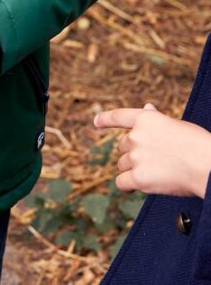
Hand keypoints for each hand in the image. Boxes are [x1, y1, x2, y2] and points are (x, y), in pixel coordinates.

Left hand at [94, 103, 210, 197]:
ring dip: (132, 169)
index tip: (96, 121)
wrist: (207, 165)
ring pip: (122, 164)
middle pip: (122, 146)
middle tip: (153, 160)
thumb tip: (147, 108)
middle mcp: (136, 136)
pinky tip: (133, 188)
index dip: (106, 119)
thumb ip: (156, 120)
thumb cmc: (197, 144)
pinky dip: (126, 186)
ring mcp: (136, 157)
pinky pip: (121, 182)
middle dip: (133, 153)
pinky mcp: (138, 178)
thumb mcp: (175, 124)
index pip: (120, 116)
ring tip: (154, 173)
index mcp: (145, 119)